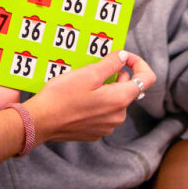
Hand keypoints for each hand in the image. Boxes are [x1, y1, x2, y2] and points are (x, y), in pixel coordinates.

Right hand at [28, 50, 155, 143]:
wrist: (40, 121)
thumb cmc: (62, 96)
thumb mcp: (88, 73)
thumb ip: (111, 63)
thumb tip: (124, 56)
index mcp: (120, 99)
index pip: (147, 79)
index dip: (139, 63)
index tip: (124, 57)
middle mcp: (118, 116)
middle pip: (128, 88)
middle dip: (116, 75)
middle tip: (94, 68)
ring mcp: (107, 126)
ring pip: (115, 100)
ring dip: (105, 89)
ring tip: (83, 83)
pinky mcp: (95, 132)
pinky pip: (104, 112)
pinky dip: (97, 101)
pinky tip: (79, 98)